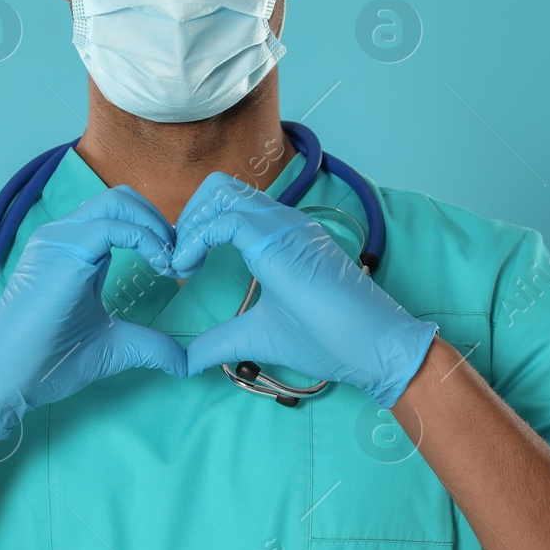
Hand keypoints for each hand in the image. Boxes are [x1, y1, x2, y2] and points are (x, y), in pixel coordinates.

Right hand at [0, 185, 186, 439]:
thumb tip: (185, 361)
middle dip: (160, 222)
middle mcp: (63, 236)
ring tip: (171, 263)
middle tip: (181, 260)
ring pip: (117, 201)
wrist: (5, 381)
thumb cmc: (48, 362)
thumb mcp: (114, 347)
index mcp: (73, 251)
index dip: (156, 232)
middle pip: (122, 198)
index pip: (120, 215)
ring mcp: (60, 239)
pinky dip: (146, 239)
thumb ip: (150, 344)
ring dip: (155, 226)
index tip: (179, 267)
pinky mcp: (62, 252)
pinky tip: (160, 266)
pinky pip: (112, 226)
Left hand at [170, 172, 436, 407]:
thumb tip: (184, 361)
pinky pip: (224, 219)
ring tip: (181, 264)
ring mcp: (282, 225)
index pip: (226, 204)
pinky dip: (195, 238)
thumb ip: (219, 341)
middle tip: (178, 261)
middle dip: (187, 218)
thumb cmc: (326, 340)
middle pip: (218, 188)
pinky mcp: (279, 240)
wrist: (371, 348)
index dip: (195, 228)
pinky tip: (188, 267)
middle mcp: (280, 221)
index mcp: (277, 235)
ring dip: (189, 224)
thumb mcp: (257, 336)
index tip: (181, 267)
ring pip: (220, 193)